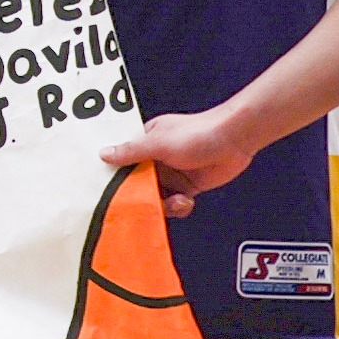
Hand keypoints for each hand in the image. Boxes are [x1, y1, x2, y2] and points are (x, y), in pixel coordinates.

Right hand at [104, 109, 250, 212]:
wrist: (235, 139)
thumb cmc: (198, 133)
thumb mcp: (158, 143)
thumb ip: (131, 152)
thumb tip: (103, 154)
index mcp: (146, 142)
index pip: (124, 163)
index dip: (118, 179)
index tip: (114, 194)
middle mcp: (157, 159)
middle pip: (139, 185)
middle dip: (142, 197)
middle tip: (146, 205)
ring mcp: (173, 174)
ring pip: (157, 197)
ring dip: (164, 204)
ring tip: (177, 200)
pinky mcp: (188, 187)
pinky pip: (175, 203)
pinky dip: (180, 206)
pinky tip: (187, 200)